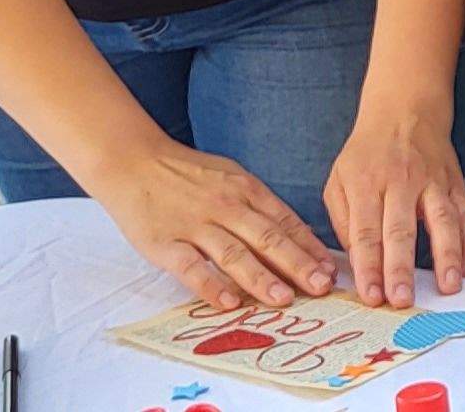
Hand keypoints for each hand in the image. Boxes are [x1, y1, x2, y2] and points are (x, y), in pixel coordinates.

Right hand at [93, 138, 341, 309]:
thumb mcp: (231, 178)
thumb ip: (260, 207)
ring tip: (284, 299)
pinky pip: (191, 267)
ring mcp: (195, 225)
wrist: (133, 161)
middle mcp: (225, 207)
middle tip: (322, 287)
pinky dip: (211, 285)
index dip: (310, 247)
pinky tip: (229, 302)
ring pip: (234, 254)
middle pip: (267, 238)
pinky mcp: (165, 243)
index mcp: (245, 190)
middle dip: (298, 264)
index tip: (331, 269)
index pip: (285, 222)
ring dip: (261, 278)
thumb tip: (296, 238)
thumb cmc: (188, 174)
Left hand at [324, 107, 464, 308]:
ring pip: (442, 221)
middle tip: (402, 300)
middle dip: (401, 269)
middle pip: (401, 230)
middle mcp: (400, 182)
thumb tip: (357, 262)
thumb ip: (344, 221)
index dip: (368, 266)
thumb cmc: (368, 152)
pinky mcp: (455, 183)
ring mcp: (432, 182)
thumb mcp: (339, 180)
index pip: (365, 232)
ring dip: (447, 257)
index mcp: (366, 183)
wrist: (405, 109)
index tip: (371, 296)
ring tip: (449, 287)